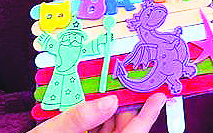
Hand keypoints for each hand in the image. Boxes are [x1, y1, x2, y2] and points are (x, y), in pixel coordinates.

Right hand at [30, 94, 165, 132]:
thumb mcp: (52, 132)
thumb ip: (80, 117)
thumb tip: (109, 101)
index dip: (148, 115)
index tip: (160, 96)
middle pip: (121, 130)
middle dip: (123, 108)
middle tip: (123, 84)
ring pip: (108, 131)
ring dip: (107, 113)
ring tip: (104, 91)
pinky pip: (95, 132)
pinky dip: (93, 121)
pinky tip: (88, 107)